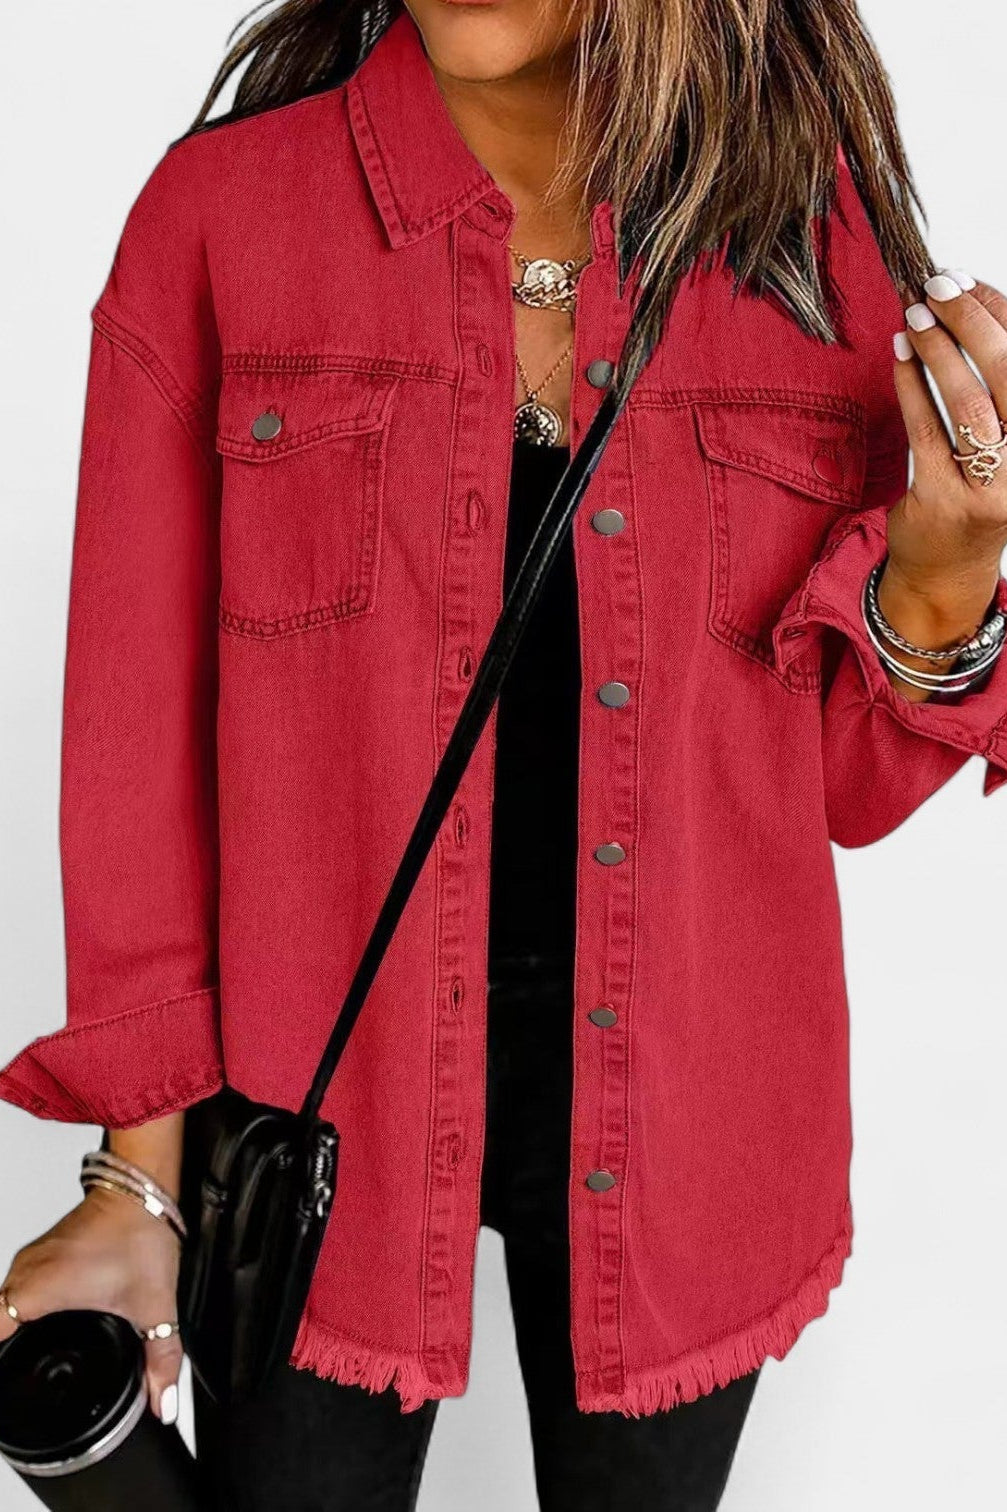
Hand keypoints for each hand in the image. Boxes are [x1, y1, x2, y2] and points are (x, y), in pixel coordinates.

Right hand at [0, 1185, 182, 1422]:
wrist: (142, 1189)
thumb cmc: (139, 1234)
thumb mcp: (153, 1307)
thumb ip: (160, 1360)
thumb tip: (162, 1401)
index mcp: (37, 1291)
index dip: (1, 1361)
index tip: (9, 1377)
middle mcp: (25, 1272)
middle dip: (6, 1350)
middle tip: (20, 1373)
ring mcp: (30, 1259)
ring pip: (3, 1301)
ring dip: (12, 1326)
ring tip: (28, 1354)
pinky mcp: (42, 1251)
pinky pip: (17, 1286)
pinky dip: (23, 1306)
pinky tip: (43, 1321)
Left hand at [887, 269, 1006, 624]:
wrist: (948, 570)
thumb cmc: (976, 493)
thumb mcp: (1002, 442)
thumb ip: (994, 387)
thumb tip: (967, 306)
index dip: (1000, 311)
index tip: (968, 280)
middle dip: (972, 321)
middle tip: (938, 286)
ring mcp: (990, 485)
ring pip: (967, 403)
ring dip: (938, 351)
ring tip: (915, 316)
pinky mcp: (944, 500)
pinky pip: (925, 432)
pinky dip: (911, 387)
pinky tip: (899, 357)